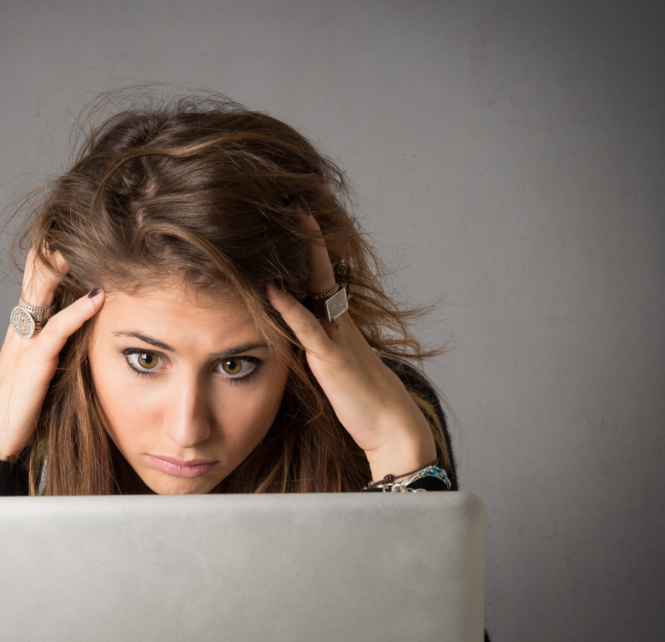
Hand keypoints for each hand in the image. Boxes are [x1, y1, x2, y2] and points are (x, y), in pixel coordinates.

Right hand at [0, 246, 104, 461]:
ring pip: (45, 293)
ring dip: (66, 267)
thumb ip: (61, 349)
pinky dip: (78, 312)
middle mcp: (23, 328)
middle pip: (39, 275)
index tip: (80, 232)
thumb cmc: (18, 410)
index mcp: (26, 328)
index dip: (54, 255)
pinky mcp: (34, 363)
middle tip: (83, 221)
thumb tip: (88, 334)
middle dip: (57, 247)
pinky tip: (97, 298)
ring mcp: (27, 342)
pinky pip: (57, 331)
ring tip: (90, 241)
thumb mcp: (43, 371)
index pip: (39, 280)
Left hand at [265, 210, 435, 481]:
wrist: (393, 428)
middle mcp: (339, 319)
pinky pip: (308, 329)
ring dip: (305, 250)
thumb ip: (315, 341)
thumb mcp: (335, 361)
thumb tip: (291, 325)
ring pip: (318, 284)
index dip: (314, 238)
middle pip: (324, 263)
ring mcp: (338, 335)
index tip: (302, 204)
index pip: (323, 268)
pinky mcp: (332, 359)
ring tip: (290, 215)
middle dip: (313, 228)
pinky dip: (289, 308)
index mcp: (338, 318)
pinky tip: (271, 288)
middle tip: (300, 192)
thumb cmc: (362, 400)